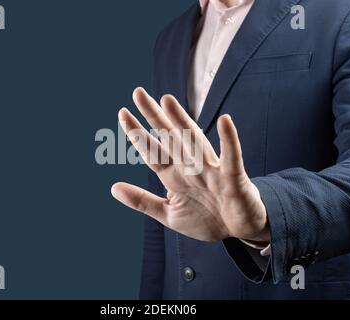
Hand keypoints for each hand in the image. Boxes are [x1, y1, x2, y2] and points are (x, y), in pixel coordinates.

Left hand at [112, 87, 269, 242]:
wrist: (236, 232)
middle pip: (170, 138)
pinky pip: (231, 158)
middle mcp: (190, 168)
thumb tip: (113, 188)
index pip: (152, 151)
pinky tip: (224, 121)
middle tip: (138, 93)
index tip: (122, 113)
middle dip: (153, 116)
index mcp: (173, 176)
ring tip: (167, 101)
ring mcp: (211, 171)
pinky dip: (229, 141)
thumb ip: (142, 201)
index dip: (137, 134)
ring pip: (194, 142)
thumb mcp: (168, 214)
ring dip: (182, 122)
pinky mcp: (233, 178)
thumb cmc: (204, 219)